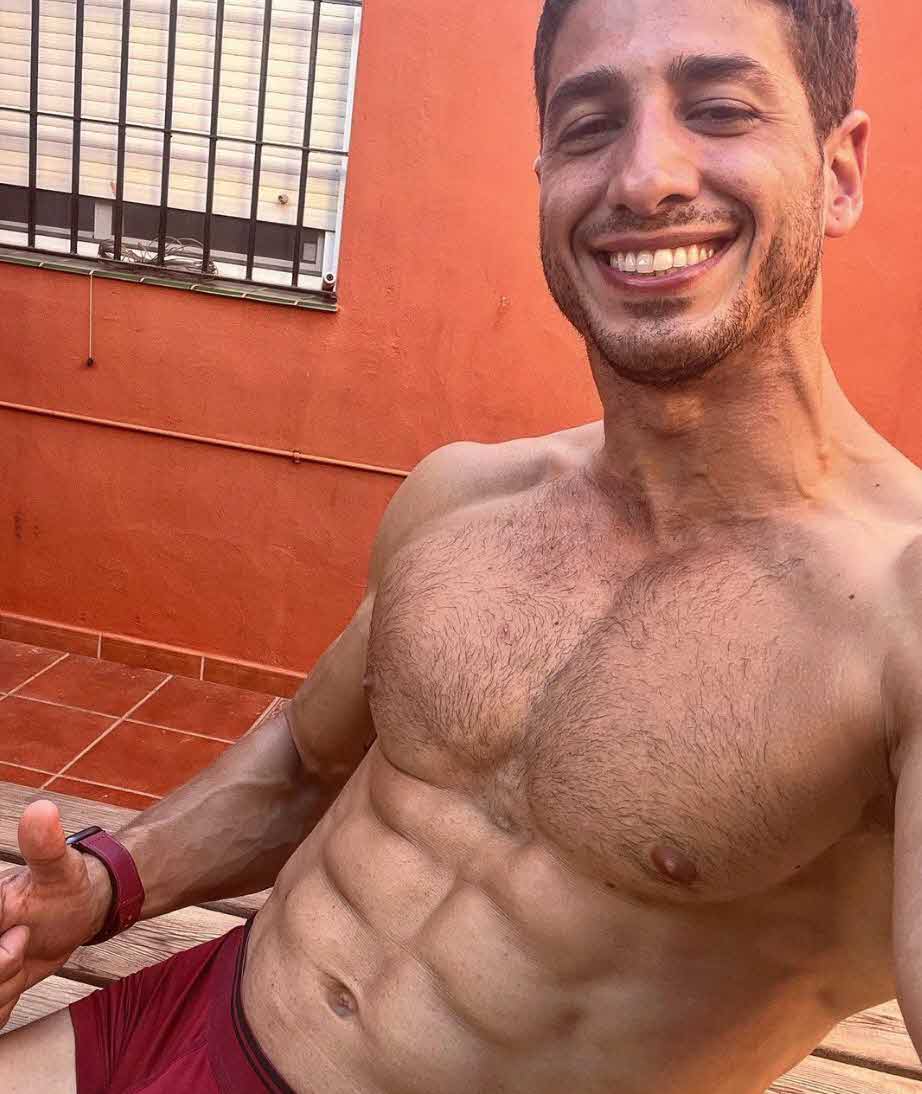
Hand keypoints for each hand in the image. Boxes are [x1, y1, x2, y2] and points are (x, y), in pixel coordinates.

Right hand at [0, 800, 112, 1028]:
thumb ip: (45, 845)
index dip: (2, 949)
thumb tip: (42, 811)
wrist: (78, 909)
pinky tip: (20, 973)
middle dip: (2, 967)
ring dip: (7, 985)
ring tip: (25, 948)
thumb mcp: (59, 866)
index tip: (21, 929)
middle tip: (26, 938)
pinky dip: (6, 1001)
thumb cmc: (65, 885)